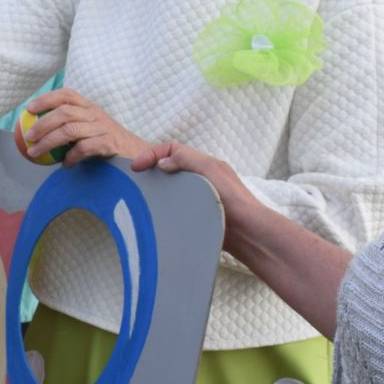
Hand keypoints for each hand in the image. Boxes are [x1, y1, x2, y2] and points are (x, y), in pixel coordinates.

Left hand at [23, 88, 149, 165]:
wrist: (139, 155)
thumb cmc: (109, 144)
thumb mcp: (91, 129)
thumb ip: (70, 128)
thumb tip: (37, 135)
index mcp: (90, 107)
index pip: (67, 95)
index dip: (46, 99)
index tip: (29, 109)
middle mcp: (96, 114)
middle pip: (64, 112)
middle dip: (42, 124)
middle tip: (28, 137)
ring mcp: (104, 128)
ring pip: (70, 130)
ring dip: (49, 142)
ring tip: (35, 153)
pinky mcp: (110, 143)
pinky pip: (84, 148)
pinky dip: (71, 156)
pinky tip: (65, 164)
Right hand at [133, 142, 261, 245]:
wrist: (248, 234)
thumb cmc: (234, 200)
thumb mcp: (211, 170)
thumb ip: (187, 161)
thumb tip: (162, 163)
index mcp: (205, 165)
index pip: (172, 150)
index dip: (152, 154)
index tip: (136, 167)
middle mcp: (202, 179)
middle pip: (170, 168)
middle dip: (151, 171)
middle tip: (135, 183)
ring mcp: (199, 198)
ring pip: (172, 189)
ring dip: (157, 191)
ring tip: (142, 200)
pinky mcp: (198, 216)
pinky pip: (176, 208)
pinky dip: (165, 208)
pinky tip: (158, 216)